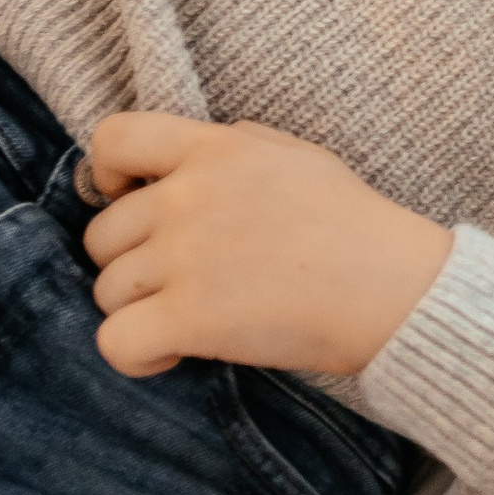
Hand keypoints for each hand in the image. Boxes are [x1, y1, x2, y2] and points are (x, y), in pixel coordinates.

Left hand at [82, 115, 452, 381]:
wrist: (392, 287)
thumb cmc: (352, 223)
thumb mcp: (296, 155)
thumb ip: (233, 147)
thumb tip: (184, 159)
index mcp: (215, 149)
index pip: (113, 138)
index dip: (106, 174)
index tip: (128, 199)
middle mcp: (188, 196)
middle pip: (102, 235)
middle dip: (131, 262)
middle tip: (179, 280)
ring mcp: (184, 257)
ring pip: (106, 291)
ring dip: (138, 310)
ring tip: (189, 317)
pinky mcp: (187, 317)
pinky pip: (114, 342)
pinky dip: (137, 355)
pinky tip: (175, 353)